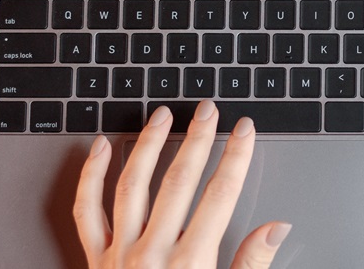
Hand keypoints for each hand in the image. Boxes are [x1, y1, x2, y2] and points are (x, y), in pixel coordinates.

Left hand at [75, 101, 290, 268]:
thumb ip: (252, 264)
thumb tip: (276, 228)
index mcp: (191, 264)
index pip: (220, 196)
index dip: (236, 158)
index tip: (245, 131)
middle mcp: (153, 253)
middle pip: (178, 181)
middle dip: (197, 140)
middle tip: (208, 110)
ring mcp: (120, 254)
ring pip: (131, 185)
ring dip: (147, 145)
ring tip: (161, 117)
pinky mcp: (95, 260)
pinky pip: (87, 210)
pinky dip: (90, 175)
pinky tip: (99, 148)